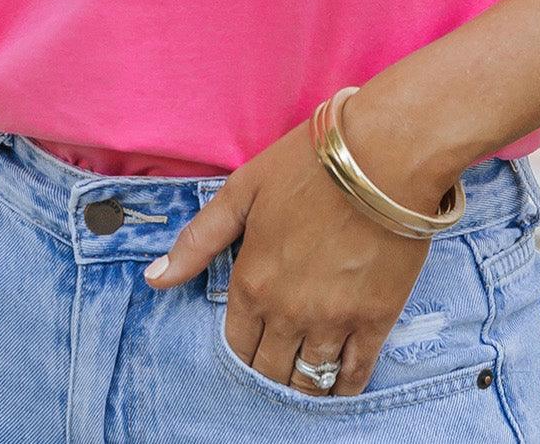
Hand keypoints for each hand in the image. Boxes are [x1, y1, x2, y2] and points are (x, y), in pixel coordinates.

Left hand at [142, 94, 456, 397]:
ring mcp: (333, 320)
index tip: (252, 341)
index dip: (243, 347)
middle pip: (270, 369)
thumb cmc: (310, 163)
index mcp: (252, 282)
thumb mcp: (244, 189)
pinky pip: (355, 373)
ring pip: (309, 380)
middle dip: (270, 368)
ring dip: (303, 383)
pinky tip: (339, 382)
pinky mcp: (376, 318)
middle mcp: (287, 312)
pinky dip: (343, 386)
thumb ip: (198, 239)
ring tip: (305, 374)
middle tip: (278, 358)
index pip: (236, 345)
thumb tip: (154, 279)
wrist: (385, 153)